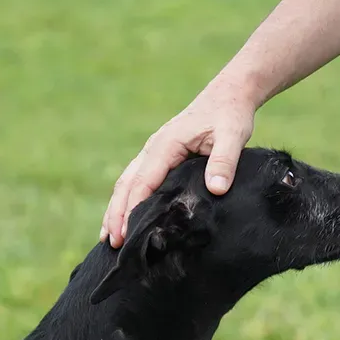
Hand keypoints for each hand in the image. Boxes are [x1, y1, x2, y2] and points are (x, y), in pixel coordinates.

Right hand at [101, 85, 256, 247]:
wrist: (228, 96)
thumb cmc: (230, 115)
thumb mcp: (232, 136)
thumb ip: (224, 162)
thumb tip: (216, 189)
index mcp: (166, 145)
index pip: (144, 181)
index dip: (134, 208)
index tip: (129, 233)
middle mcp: (153, 149)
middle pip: (126, 184)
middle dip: (116, 213)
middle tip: (112, 243)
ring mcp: (153, 152)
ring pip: (126, 183)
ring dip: (115, 209)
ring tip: (107, 238)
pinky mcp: (158, 157)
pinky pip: (135, 180)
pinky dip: (125, 200)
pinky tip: (122, 218)